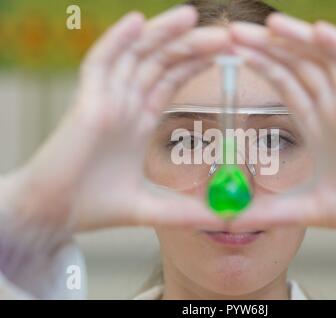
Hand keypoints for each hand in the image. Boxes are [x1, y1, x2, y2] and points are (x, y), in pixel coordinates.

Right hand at [1, 6, 227, 242]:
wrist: (51, 215)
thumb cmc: (93, 207)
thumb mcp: (150, 208)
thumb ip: (184, 212)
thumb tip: (223, 221)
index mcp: (138, 121)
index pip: (171, 80)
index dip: (195, 64)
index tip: (226, 54)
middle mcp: (123, 104)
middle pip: (160, 63)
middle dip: (191, 46)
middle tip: (225, 34)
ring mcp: (104, 100)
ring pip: (136, 56)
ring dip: (162, 34)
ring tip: (191, 16)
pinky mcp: (85, 103)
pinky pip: (99, 63)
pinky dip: (117, 41)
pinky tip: (137, 21)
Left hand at [229, 14, 335, 243]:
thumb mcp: (302, 209)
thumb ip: (267, 212)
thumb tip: (229, 221)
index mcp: (319, 125)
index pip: (286, 84)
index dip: (262, 65)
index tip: (234, 52)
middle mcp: (335, 109)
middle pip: (299, 67)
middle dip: (268, 47)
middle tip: (235, 30)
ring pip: (324, 61)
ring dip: (297, 40)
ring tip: (268, 24)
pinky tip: (318, 30)